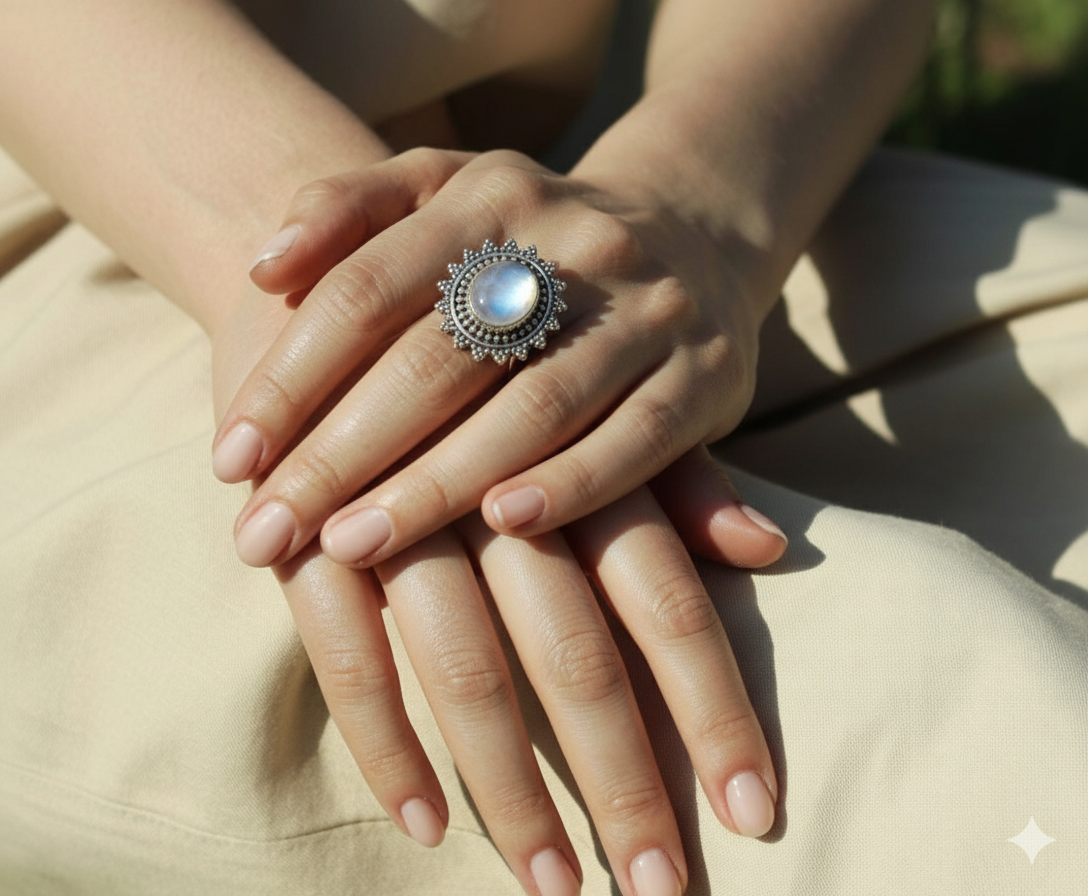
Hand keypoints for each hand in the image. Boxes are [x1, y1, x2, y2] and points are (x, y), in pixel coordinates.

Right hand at [211, 287, 782, 895]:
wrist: (353, 267)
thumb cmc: (496, 346)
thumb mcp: (594, 390)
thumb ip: (677, 474)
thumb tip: (769, 549)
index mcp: (583, 457)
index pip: (667, 601)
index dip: (715, 707)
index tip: (759, 814)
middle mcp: (500, 492)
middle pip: (577, 655)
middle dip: (624, 780)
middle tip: (661, 895)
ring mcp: (400, 515)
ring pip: (462, 671)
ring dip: (507, 790)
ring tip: (554, 889)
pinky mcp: (312, 532)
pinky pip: (346, 654)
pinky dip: (383, 742)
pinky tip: (422, 822)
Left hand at [212, 148, 771, 570]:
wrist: (693, 233)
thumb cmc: (534, 238)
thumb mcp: (445, 191)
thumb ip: (348, 210)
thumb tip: (261, 266)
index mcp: (488, 193)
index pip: (364, 290)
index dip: (290, 379)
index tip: (231, 462)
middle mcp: (571, 243)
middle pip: (437, 358)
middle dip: (342, 454)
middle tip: (268, 533)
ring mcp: (646, 310)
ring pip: (533, 406)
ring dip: (438, 483)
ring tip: (353, 547)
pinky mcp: (706, 374)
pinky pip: (637, 439)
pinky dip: (573, 484)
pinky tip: (504, 525)